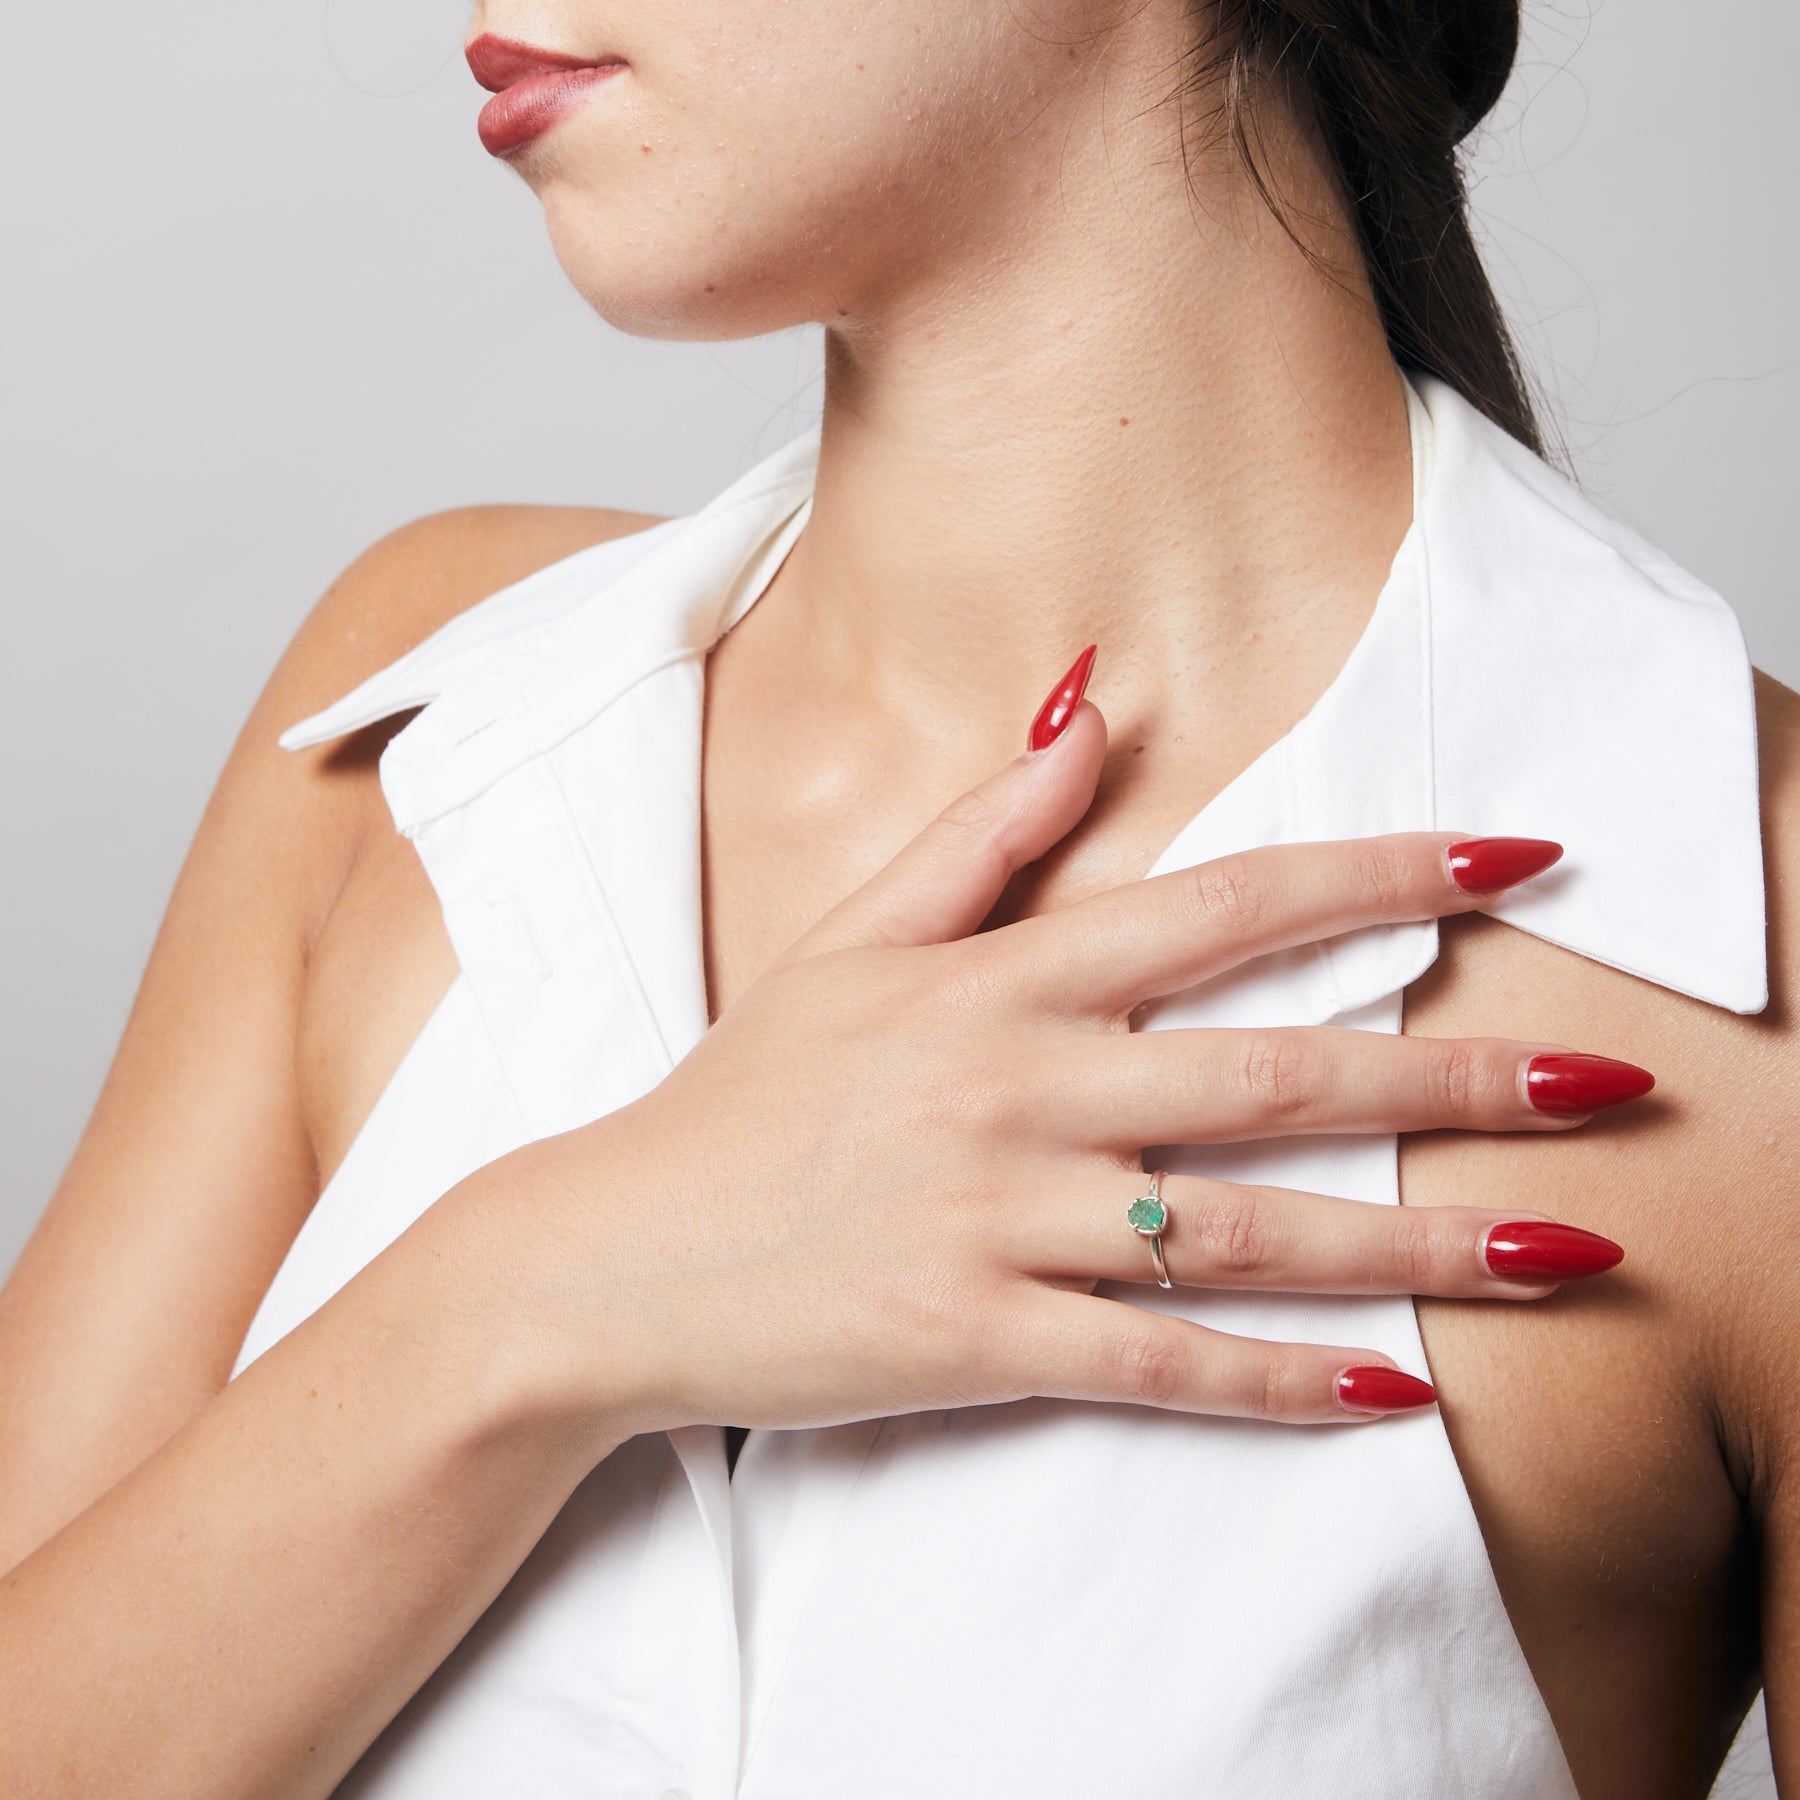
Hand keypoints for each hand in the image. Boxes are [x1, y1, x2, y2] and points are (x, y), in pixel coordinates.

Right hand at [497, 697, 1640, 1439]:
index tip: (1516, 855)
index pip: (1227, 903)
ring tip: (1560, 1248)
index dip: (1383, 873)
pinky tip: (1394, 1393)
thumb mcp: (854, 939)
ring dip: (1416, 1244)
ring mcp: (998, 1220)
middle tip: (1610, 1079)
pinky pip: (1156, 1366)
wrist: (608, 1256)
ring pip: (1246, 1232)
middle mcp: (1017, 1089)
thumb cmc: (744, 1096)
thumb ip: (989, 830)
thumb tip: (1099, 702)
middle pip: (1276, 1073)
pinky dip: (1277, 1384)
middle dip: (1458, 1075)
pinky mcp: (975, 1342)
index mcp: (999, 980)